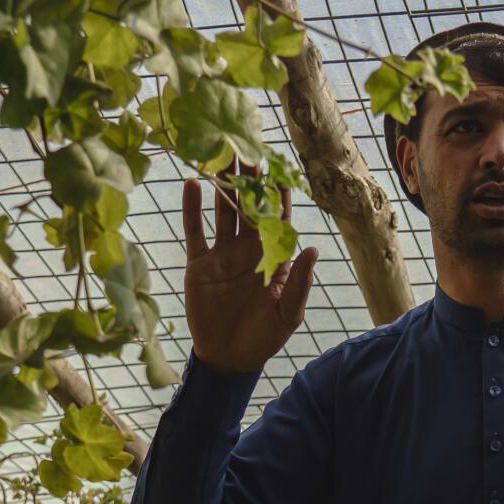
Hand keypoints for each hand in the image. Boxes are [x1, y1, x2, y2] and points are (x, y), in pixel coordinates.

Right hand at [182, 159, 319, 375]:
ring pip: (222, 211)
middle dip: (249, 179)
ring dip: (221, 186)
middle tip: (247, 145)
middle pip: (248, 206)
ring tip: (220, 155)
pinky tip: (191, 183)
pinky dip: (192, 208)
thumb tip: (313, 248)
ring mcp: (222, 253)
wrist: (229, 358)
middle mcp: (248, 248)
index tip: (281, 166)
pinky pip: (194, 231)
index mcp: (273, 257)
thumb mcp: (288, 314)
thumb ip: (299, 282)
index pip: (277, 218)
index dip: (279, 194)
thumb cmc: (265, 337)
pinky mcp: (199, 263)